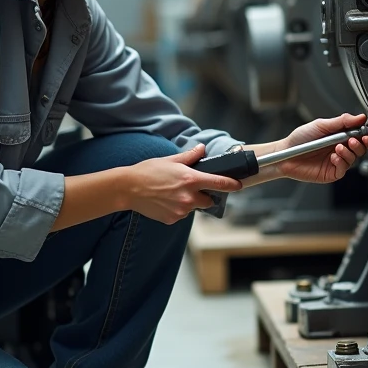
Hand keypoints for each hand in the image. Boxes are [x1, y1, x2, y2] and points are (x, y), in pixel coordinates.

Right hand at [125, 144, 242, 223]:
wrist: (128, 188)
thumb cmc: (148, 171)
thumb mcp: (171, 160)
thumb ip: (190, 156)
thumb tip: (202, 149)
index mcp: (191, 179)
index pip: (219, 183)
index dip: (232, 185)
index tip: (238, 185)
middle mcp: (189, 197)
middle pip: (209, 201)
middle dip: (204, 196)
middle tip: (190, 188)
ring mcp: (181, 210)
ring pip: (193, 208)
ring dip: (189, 202)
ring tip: (172, 193)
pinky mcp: (172, 219)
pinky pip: (181, 215)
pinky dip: (177, 209)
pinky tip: (165, 201)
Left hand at [274, 113, 367, 183]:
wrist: (285, 153)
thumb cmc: (300, 139)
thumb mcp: (321, 125)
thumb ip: (342, 121)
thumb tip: (360, 117)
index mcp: (340, 135)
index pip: (361, 133)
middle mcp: (341, 147)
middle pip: (363, 146)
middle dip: (364, 142)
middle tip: (359, 138)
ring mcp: (338, 160)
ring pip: (355, 157)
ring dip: (350, 151)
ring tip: (339, 146)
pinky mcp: (332, 172)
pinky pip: (344, 168)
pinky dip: (342, 161)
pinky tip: (334, 156)